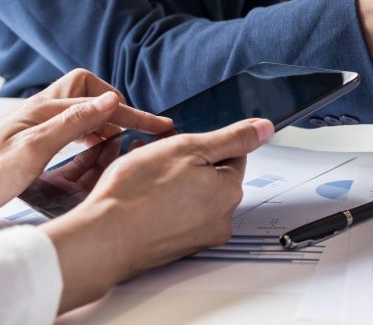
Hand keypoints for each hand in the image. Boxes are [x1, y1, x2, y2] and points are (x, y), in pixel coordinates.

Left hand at [0, 69, 172, 204]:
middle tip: (140, 129)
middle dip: (116, 106)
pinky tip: (94, 149)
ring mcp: (36, 124)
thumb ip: (73, 123)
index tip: (160, 127)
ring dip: (104, 119)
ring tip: (123, 140)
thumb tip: (111, 99)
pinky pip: (71, 125)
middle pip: (88, 90)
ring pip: (81, 107)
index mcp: (43, 111)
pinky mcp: (33, 140)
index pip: (99, 102)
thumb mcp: (32, 152)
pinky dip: (90, 132)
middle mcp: (40, 111)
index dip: (133, 115)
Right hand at [40, 118, 274, 312]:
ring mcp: (198, 237)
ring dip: (172, 182)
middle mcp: (221, 219)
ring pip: (192, 195)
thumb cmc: (136, 195)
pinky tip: (140, 198)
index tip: (181, 145)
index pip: (233, 155)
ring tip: (143, 177)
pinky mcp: (176, 248)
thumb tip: (265, 129)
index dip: (204, 144)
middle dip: (188, 163)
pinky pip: (176, 217)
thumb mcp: (189, 148)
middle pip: (213, 176)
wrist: (102, 240)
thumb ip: (233, 138)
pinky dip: (162, 204)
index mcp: (229, 192)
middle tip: (157, 159)